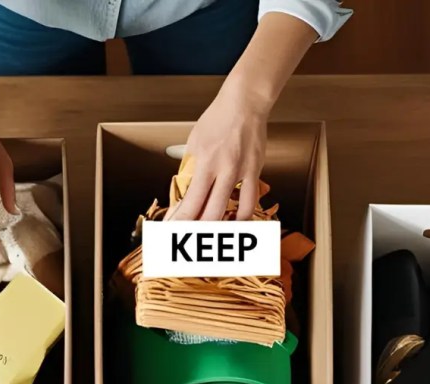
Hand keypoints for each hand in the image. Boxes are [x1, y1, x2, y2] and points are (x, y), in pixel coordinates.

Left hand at [172, 83, 267, 222]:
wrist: (245, 102)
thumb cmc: (218, 119)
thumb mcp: (194, 143)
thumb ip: (190, 169)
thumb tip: (185, 192)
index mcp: (205, 162)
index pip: (191, 202)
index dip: (181, 222)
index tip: (173, 230)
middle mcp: (224, 170)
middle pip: (210, 214)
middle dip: (198, 230)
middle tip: (191, 236)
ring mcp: (241, 172)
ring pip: (233, 212)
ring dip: (222, 228)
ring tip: (214, 233)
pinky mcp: (255, 171)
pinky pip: (250, 202)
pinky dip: (242, 217)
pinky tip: (235, 221)